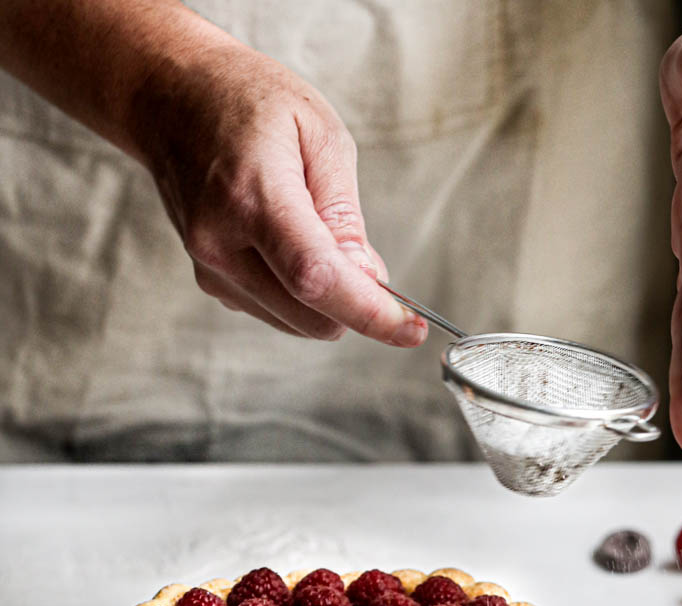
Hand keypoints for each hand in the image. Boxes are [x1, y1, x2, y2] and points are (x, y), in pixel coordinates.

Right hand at [132, 33, 426, 345]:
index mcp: (251, 195)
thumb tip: (368, 280)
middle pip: (311, 316)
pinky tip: (288, 243)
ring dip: (325, 298)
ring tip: (313, 230)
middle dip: (354, 304)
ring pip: (297, 322)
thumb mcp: (319, 133)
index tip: (410, 330)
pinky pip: (276, 311)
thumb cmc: (246, 101)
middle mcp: (221, 242)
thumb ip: (346, 213)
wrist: (170, 97)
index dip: (370, 312)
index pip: (317, 278)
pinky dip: (299, 293)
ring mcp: (211, 267)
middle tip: (367, 262)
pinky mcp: (211, 281)